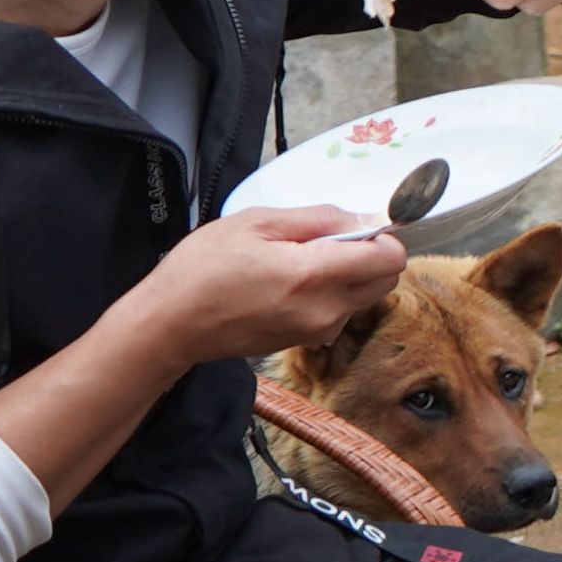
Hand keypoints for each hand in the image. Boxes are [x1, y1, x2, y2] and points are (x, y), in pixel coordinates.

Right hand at [120, 209, 411, 367]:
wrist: (171, 324)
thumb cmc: (203, 268)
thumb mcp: (256, 222)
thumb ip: (317, 219)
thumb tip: (362, 219)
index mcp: (314, 276)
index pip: (389, 259)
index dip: (382, 237)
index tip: (355, 227)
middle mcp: (326, 310)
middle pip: (385, 280)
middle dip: (369, 256)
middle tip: (325, 241)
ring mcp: (318, 331)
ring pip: (363, 297)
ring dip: (347, 276)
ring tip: (296, 262)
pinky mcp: (306, 342)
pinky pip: (339, 313)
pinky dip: (329, 294)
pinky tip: (288, 284)